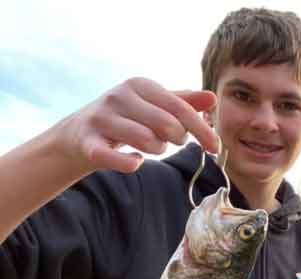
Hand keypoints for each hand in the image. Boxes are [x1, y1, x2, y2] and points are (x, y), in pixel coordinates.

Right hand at [59, 77, 218, 172]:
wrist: (78, 134)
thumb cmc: (127, 118)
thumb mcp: (154, 105)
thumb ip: (183, 102)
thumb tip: (212, 98)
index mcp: (140, 85)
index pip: (181, 108)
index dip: (202, 130)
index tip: (215, 147)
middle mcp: (119, 97)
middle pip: (168, 125)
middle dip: (177, 139)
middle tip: (170, 141)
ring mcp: (102, 119)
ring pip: (148, 142)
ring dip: (156, 150)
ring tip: (148, 146)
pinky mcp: (89, 144)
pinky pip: (118, 160)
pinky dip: (131, 164)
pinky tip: (135, 160)